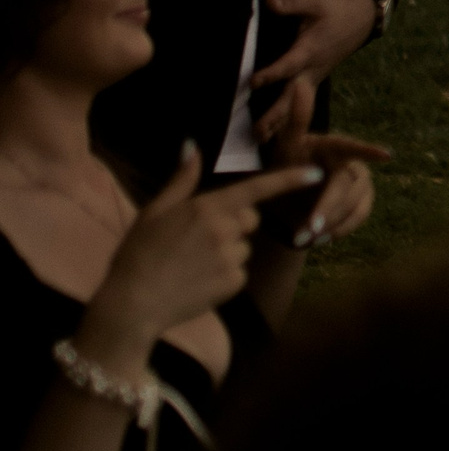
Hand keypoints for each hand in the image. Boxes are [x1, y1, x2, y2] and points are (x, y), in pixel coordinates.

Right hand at [86, 149, 325, 352]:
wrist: (132, 304)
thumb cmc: (138, 254)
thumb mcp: (155, 212)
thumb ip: (182, 180)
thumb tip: (192, 146)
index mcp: (207, 208)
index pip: (257, 188)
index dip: (288, 180)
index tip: (315, 174)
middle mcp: (224, 230)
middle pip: (250, 218)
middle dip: (235, 224)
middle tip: (198, 239)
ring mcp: (231, 257)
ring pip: (243, 247)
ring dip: (226, 252)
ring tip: (191, 264)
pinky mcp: (234, 283)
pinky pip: (240, 272)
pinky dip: (224, 276)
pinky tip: (197, 281)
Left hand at [249, 0, 378, 146]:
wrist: (363, 18)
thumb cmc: (337, 9)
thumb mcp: (316, 1)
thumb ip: (292, 4)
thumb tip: (269, 2)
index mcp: (311, 50)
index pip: (289, 65)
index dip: (272, 73)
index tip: (253, 82)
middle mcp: (312, 69)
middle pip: (292, 96)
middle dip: (275, 115)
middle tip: (257, 132)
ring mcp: (315, 77)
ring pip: (296, 105)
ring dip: (279, 123)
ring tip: (260, 141)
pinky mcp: (315, 80)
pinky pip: (301, 103)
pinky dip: (288, 119)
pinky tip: (274, 132)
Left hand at [260, 94, 389, 248]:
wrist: (288, 200)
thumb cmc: (288, 166)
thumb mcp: (286, 146)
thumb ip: (297, 118)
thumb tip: (301, 82)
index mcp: (334, 147)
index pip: (350, 148)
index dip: (367, 151)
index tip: (386, 155)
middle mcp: (354, 163)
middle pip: (345, 187)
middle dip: (327, 210)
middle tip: (309, 230)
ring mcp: (362, 184)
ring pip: (354, 205)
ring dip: (330, 223)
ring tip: (304, 239)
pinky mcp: (365, 203)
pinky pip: (359, 218)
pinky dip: (340, 230)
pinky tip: (322, 238)